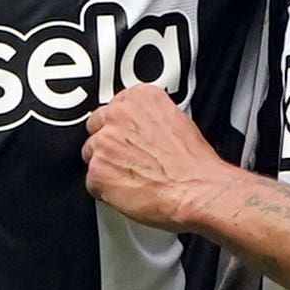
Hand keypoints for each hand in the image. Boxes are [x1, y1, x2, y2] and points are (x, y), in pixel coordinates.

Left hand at [84, 85, 229, 231]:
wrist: (198, 190)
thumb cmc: (194, 165)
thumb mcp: (177, 122)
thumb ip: (150, 119)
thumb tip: (141, 129)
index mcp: (140, 98)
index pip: (114, 106)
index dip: (120, 126)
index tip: (127, 137)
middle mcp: (118, 115)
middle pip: (96, 126)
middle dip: (108, 143)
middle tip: (128, 159)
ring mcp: (104, 142)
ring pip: (91, 154)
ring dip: (105, 167)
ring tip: (131, 178)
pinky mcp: (97, 170)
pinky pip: (92, 181)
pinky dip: (105, 190)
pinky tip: (128, 192)